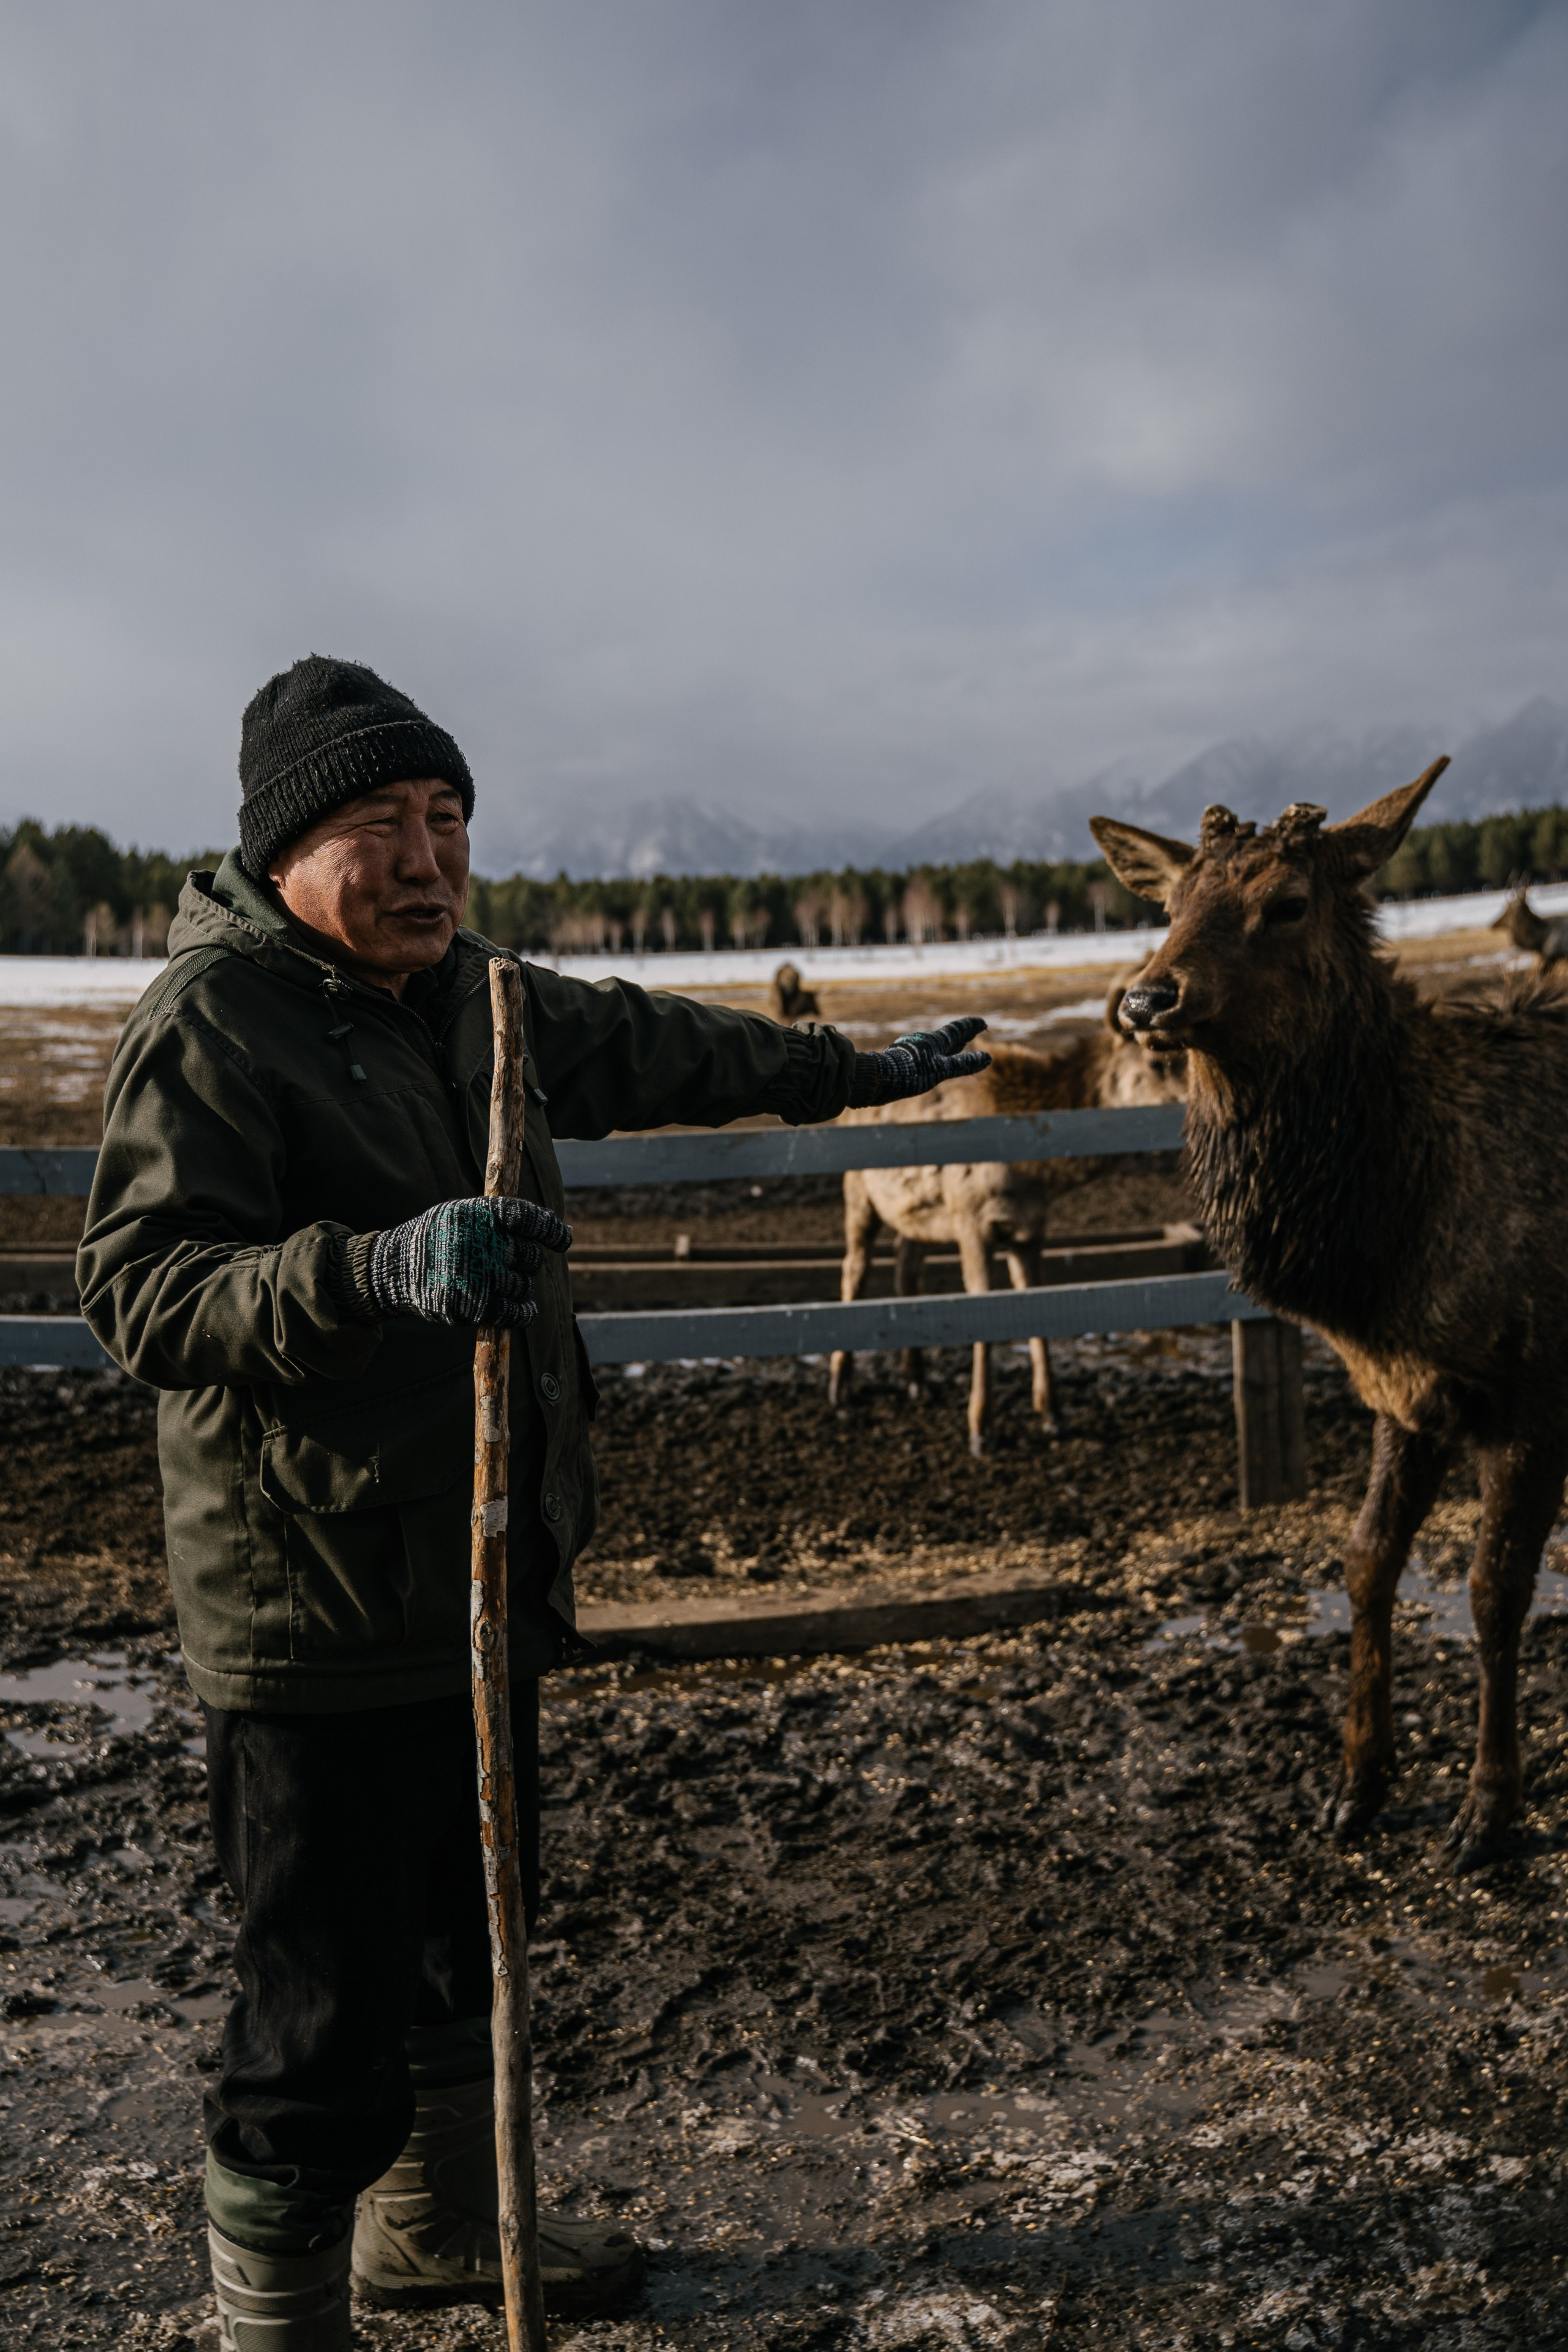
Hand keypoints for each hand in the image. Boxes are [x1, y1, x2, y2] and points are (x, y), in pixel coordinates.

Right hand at [366, 1195, 570, 1327]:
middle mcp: (480, 1242)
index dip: (550, 1230)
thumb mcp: (459, 1215)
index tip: (564, 1239)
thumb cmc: (433, 1240)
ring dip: (517, 1287)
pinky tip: (525, 1311)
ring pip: (522, 1284)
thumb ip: (499, 1220)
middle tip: (506, 1264)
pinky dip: (524, 1313)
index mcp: (479, 1214)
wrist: (391, 1270)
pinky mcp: (472, 1305)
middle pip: (529, 1256)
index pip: (528, 1218)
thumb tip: (555, 1232)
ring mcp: (477, 1274)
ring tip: (494, 1283)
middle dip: (525, 1262)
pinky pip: (514, 1312)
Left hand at [847, 1016, 990, 1107]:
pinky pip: (927, 1054)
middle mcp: (924, 1043)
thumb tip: (987, 1058)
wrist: (877, 1078)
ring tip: (958, 1044)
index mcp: (934, 1042)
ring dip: (950, 1044)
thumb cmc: (910, 1073)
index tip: (982, 1023)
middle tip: (973, 1031)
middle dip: (962, 1035)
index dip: (971, 1027)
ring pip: (937, 1045)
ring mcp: (914, 1050)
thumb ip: (964, 1064)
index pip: (957, 1031)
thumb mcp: (941, 1069)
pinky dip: (937, 1054)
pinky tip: (931, 1060)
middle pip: (948, 1037)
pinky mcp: (905, 1060)